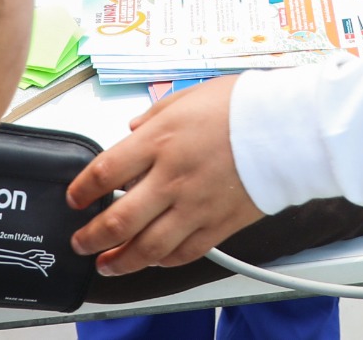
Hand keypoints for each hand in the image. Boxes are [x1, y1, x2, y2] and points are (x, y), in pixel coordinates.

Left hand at [67, 77, 262, 273]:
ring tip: (106, 265)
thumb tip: (131, 131)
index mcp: (160, 141)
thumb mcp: (187, 96)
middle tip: (80, 242)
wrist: (288, 128)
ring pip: (147, 247)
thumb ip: (154, 116)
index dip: (82, 190)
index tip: (75, 198)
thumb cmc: (243, 105)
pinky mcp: (218, 225)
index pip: (104, 173)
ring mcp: (194, 206)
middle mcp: (172, 178)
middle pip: (118, 220)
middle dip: (91, 237)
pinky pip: (184, 253)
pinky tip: (153, 260)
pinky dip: (163, 261)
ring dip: (120, 261)